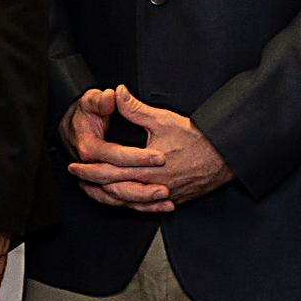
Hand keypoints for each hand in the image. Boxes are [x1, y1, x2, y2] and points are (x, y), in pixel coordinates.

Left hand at [61, 87, 231, 210]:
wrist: (225, 156)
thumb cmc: (197, 138)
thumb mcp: (161, 119)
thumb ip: (135, 109)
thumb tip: (117, 93)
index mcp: (145, 167)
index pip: (109, 171)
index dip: (89, 169)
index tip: (75, 165)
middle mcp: (153, 185)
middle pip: (115, 189)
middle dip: (93, 184)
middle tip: (78, 178)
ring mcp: (164, 195)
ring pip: (130, 202)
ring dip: (109, 197)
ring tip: (94, 190)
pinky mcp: (174, 199)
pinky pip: (148, 208)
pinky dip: (132, 205)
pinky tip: (125, 202)